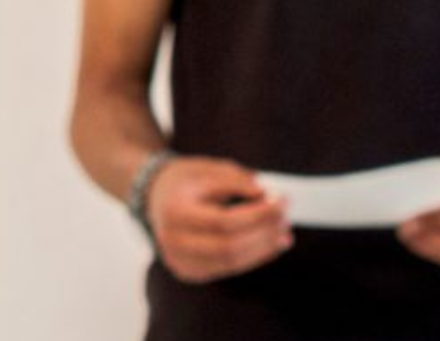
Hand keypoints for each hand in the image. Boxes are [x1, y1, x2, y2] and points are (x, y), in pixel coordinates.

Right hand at [145, 156, 291, 281]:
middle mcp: (173, 241)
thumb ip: (236, 179)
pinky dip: (252, 257)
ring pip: (231, 263)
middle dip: (264, 233)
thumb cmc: (184, 180)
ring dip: (263, 249)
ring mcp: (179, 261)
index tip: (282, 200)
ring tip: (284, 234)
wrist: (153, 196)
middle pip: (229, 247)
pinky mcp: (189, 271)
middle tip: (286, 217)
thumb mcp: (207, 168)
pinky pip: (227, 268)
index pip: (224, 222)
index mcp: (175, 211)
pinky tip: (269, 244)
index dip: (258, 215)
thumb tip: (266, 195)